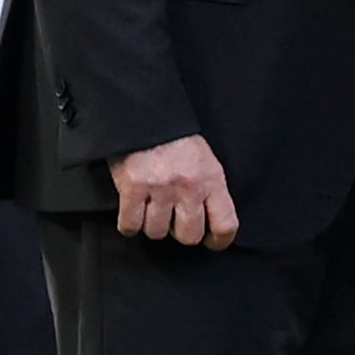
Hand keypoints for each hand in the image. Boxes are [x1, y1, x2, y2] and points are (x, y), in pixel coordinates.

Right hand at [110, 135, 239, 248]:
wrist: (145, 113)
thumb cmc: (175, 137)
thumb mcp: (204, 159)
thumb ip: (209, 188)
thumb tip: (210, 222)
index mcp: (211, 178)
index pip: (225, 224)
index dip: (219, 240)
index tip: (211, 242)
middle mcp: (188, 186)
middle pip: (189, 236)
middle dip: (180, 232)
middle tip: (174, 219)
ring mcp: (160, 188)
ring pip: (157, 232)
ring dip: (152, 225)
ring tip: (151, 208)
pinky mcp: (132, 188)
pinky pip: (130, 225)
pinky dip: (129, 223)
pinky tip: (132, 211)